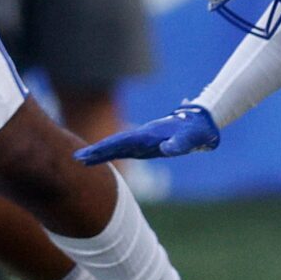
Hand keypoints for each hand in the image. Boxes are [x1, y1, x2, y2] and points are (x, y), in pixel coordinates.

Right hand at [77, 104, 220, 165]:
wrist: (204, 120)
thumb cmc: (199, 130)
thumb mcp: (194, 138)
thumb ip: (180, 144)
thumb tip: (165, 150)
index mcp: (149, 135)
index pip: (123, 143)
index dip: (105, 149)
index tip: (88, 154)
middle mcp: (142, 137)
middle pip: (115, 144)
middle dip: (96, 151)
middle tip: (77, 158)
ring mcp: (144, 141)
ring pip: (118, 147)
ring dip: (101, 153)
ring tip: (83, 159)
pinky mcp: (148, 145)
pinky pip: (125, 150)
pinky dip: (112, 153)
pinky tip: (103, 158)